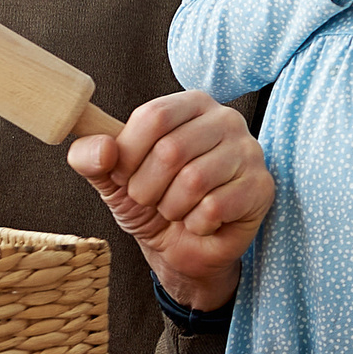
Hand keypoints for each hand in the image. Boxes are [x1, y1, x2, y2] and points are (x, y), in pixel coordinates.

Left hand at [68, 91, 274, 311]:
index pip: (153, 116)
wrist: (181, 248)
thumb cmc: (153, 202)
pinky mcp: (261, 187)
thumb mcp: (112, 178)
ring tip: (178, 210)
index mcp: (191, 105)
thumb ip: (92, 156)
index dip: (128, 154)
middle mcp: (226, 119)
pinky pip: (215, 207)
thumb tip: (102, 150)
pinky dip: (196, 224)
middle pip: (172, 150)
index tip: (124, 175)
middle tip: (152, 200)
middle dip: (147, 188)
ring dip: (172, 208)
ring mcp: (249, 152)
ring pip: (194, 181)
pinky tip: (202, 222)